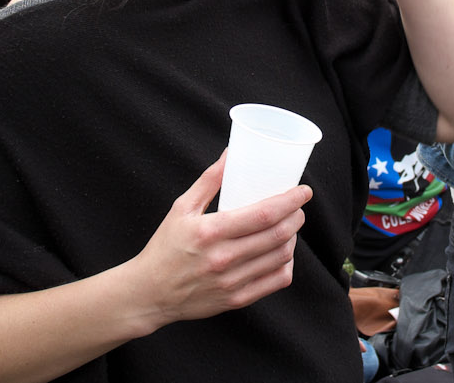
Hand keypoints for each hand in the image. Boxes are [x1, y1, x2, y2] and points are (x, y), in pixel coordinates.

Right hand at [130, 154, 310, 324]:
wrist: (150, 292)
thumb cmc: (165, 247)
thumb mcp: (181, 209)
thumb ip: (209, 181)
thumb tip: (231, 154)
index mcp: (210, 232)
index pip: (264, 214)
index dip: (290, 201)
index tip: (303, 192)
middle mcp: (223, 258)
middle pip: (277, 235)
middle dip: (296, 217)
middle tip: (298, 208)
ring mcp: (232, 281)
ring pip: (280, 257)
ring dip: (292, 238)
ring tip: (289, 228)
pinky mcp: (236, 299)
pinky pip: (275, 282)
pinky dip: (286, 265)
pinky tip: (282, 254)